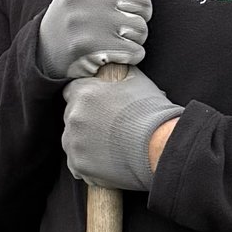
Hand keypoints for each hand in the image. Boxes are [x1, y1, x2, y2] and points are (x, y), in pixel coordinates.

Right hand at [36, 0, 162, 81]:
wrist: (44, 52)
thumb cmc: (77, 16)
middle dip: (142, 13)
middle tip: (126, 20)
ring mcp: (85, 22)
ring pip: (140, 26)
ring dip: (137, 36)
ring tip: (119, 37)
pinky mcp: (90, 48)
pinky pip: (135, 50)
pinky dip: (132, 55)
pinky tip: (117, 53)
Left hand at [62, 67, 182, 192]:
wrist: (160, 145)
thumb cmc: (152, 112)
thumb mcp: (136, 81)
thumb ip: (119, 74)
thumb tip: (116, 67)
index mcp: (84, 93)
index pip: (72, 92)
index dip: (86, 98)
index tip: (97, 106)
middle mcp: (74, 116)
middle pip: (72, 117)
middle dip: (86, 121)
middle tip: (108, 129)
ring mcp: (74, 142)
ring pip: (73, 141)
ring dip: (85, 143)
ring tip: (110, 147)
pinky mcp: (79, 164)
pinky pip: (77, 164)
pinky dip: (88, 164)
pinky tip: (106, 161)